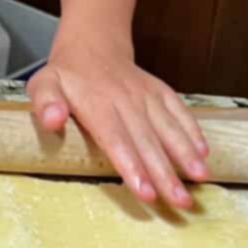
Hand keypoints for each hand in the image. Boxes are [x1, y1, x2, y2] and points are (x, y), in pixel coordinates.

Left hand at [27, 30, 209, 208]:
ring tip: (201, 179)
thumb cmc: (66, 75)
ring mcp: (146, 96)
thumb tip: (52, 120)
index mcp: (97, 105)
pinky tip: (203, 153)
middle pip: (147, 142)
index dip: (133, 167)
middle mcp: (126, 100)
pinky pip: (179, 111)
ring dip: (186, 154)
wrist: (92, 45)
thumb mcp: (43, 84)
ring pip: (168, 128)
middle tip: (180, 202)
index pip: (117, 140)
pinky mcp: (160, 92)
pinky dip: (192, 131)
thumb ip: (45, 102)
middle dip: (166, 174)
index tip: (146, 193)